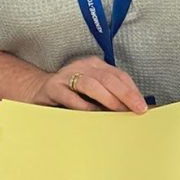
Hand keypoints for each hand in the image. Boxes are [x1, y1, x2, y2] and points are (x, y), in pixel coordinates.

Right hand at [29, 56, 147, 112]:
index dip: (132, 90)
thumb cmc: (71, 93)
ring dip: (107, 98)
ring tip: (118, 110)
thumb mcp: (92, 89)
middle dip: (125, 94)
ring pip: (91, 84)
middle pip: (108, 78)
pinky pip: (70, 97)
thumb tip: (132, 109)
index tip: (142, 105)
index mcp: (95, 65)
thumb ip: (109, 95)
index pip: (118, 75)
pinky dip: (83, 106)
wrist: (37, 90)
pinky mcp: (53, 88)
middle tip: (136, 109)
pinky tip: (92, 114)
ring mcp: (67, 76)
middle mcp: (82, 67)